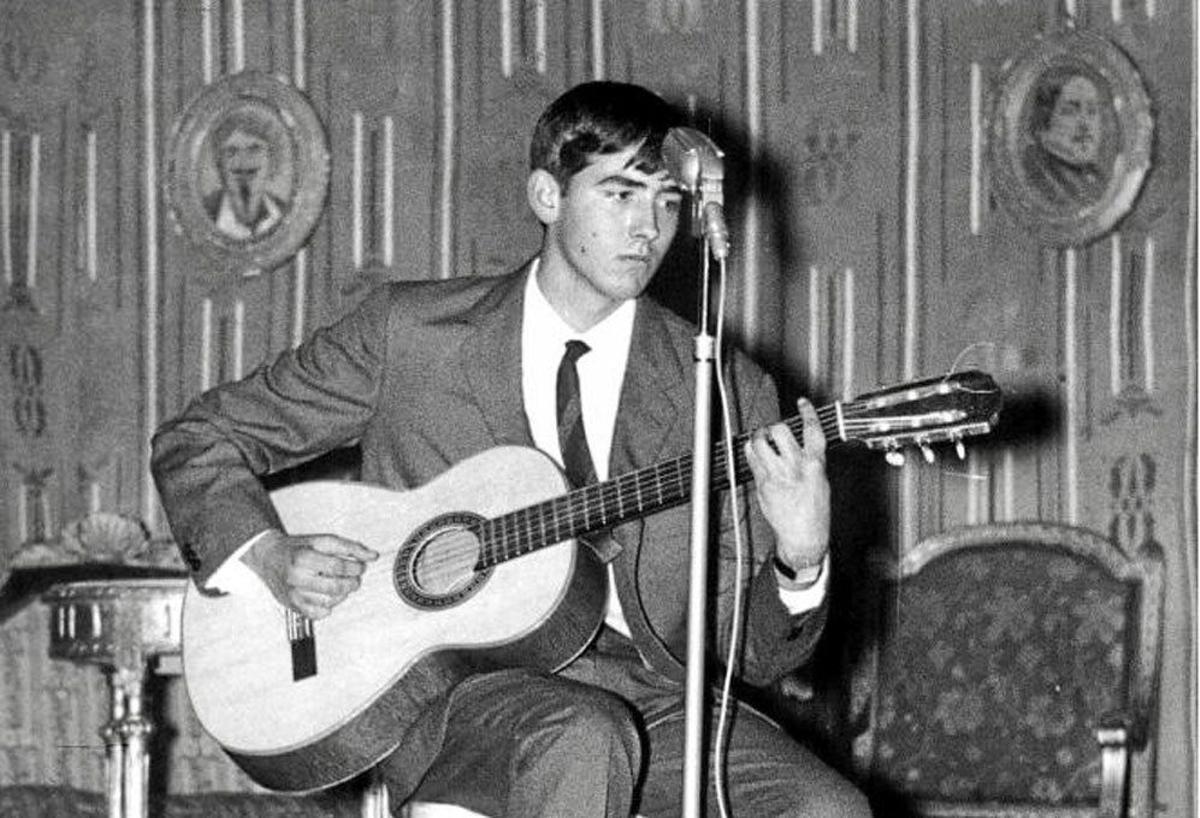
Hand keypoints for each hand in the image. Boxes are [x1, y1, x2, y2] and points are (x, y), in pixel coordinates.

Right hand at [242, 530, 378, 618]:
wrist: (268, 558)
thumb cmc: (296, 548)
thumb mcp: (321, 541)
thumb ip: (349, 547)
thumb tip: (372, 556)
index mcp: (303, 557)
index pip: (337, 566)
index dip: (355, 567)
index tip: (360, 566)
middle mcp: (296, 577)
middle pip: (334, 586)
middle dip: (352, 583)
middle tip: (355, 578)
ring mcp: (293, 594)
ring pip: (328, 602)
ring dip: (343, 594)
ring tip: (343, 585)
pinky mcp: (293, 606)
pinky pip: (318, 613)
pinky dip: (329, 607)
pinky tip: (329, 595)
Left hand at [743, 397, 829, 570]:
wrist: (802, 537)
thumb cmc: (815, 512)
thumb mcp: (822, 482)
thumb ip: (812, 460)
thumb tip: (803, 443)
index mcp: (815, 465)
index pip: (812, 430)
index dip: (807, 412)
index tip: (802, 403)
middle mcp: (794, 467)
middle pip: (780, 430)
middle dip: (776, 428)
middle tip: (774, 432)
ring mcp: (775, 475)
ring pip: (759, 442)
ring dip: (759, 437)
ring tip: (762, 439)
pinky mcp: (761, 484)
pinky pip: (751, 459)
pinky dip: (751, 452)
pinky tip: (755, 454)